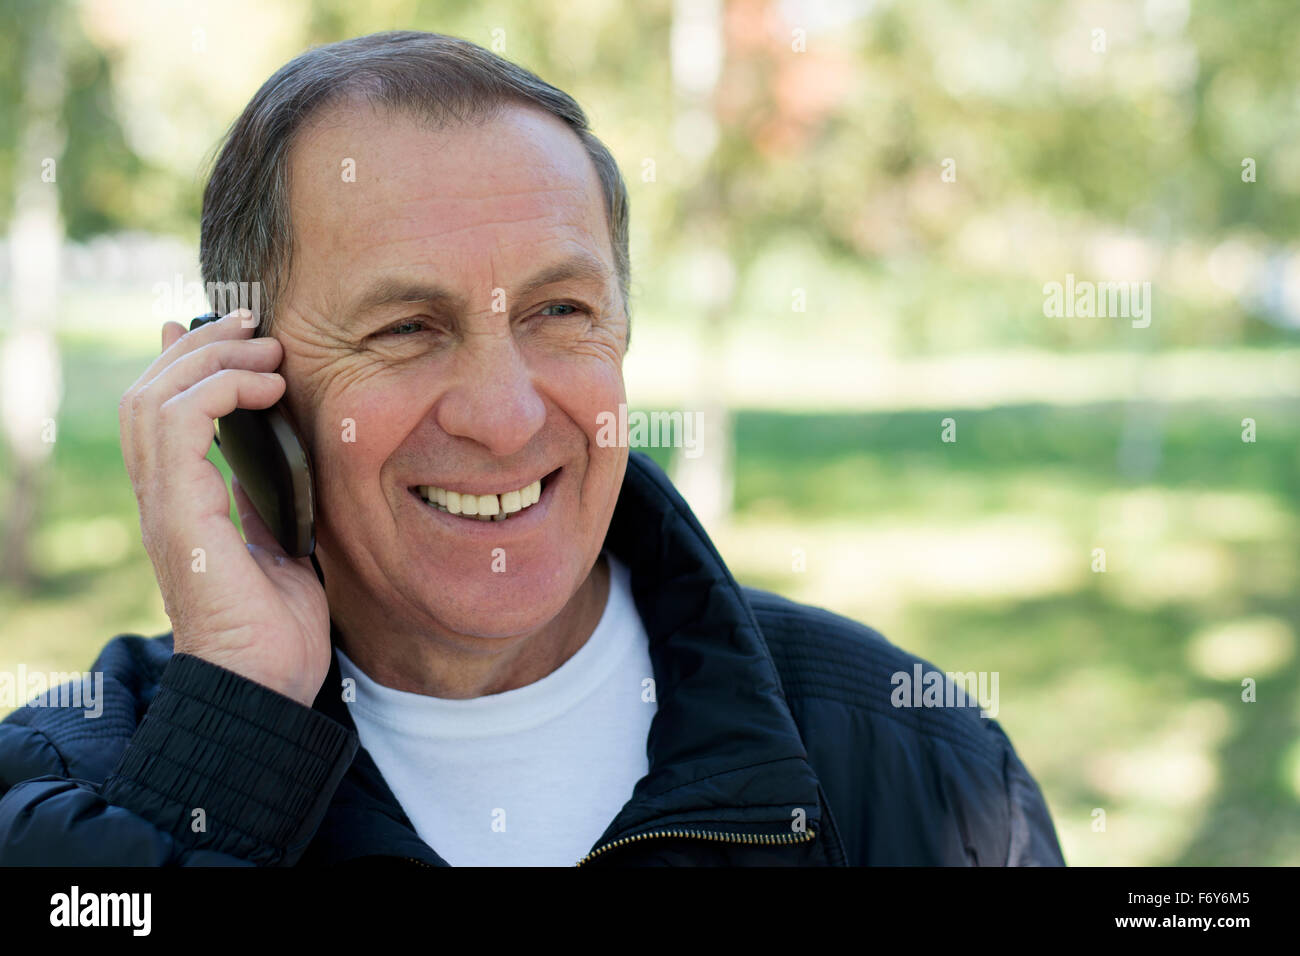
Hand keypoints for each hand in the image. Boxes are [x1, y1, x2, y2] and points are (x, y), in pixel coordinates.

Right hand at [118, 310, 329, 706]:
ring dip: (210, 358)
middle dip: (202, 344)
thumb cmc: (277, 629)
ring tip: (265, 348)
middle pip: (148, 392)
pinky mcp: (179, 514)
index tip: (234, 330)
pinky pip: (176, 424)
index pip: (161, 413)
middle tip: (255, 323)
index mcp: (183, 504)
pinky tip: (266, 387)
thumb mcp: (278, 545)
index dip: (186, 361)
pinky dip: (219, 390)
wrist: (265, 686)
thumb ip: (263, 499)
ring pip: (153, 397)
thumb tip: (265, 460)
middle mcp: (163, 499)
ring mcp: (164, 506)